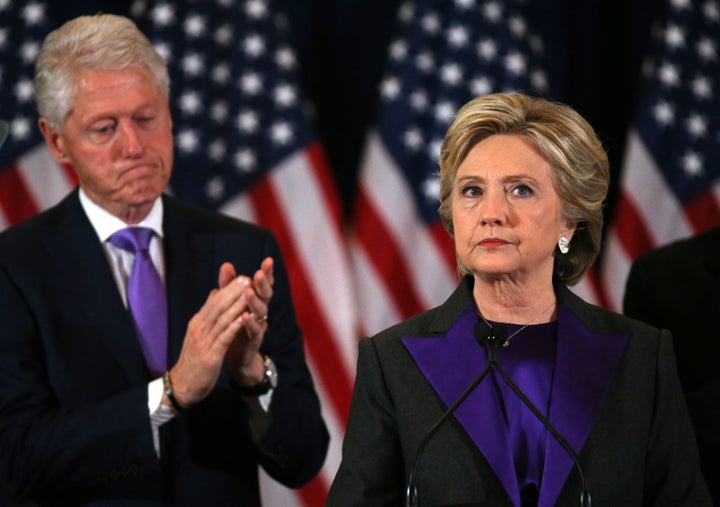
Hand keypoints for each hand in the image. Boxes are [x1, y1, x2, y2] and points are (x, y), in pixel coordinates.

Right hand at [167, 274, 253, 407]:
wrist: (182, 386)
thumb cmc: (193, 360)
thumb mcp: (198, 335)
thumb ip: (207, 315)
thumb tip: (214, 293)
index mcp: (197, 323)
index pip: (214, 301)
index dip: (228, 289)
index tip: (242, 278)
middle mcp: (200, 329)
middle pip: (218, 306)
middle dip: (233, 291)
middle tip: (248, 278)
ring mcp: (204, 342)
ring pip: (222, 318)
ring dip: (237, 304)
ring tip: (250, 293)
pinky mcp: (211, 355)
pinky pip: (224, 337)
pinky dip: (235, 326)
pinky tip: (245, 317)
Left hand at [219, 257, 274, 384]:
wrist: (237, 357)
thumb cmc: (235, 327)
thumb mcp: (230, 304)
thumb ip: (229, 286)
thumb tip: (226, 265)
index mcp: (256, 301)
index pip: (263, 285)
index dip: (267, 273)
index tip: (268, 260)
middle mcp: (260, 312)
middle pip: (266, 295)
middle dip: (264, 284)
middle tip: (259, 273)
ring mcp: (259, 326)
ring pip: (261, 312)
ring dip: (255, 302)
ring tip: (249, 292)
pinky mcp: (254, 341)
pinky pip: (255, 331)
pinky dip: (250, 324)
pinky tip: (244, 317)